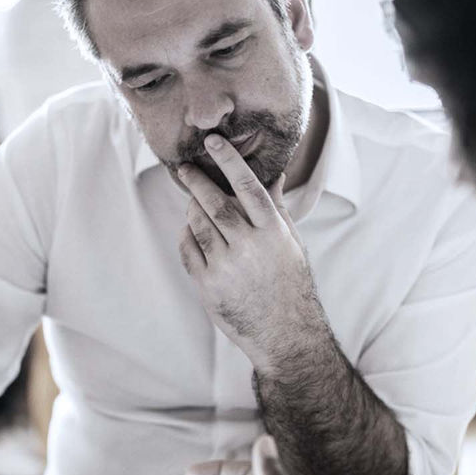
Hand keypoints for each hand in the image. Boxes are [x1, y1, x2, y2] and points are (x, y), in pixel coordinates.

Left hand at [177, 134, 327, 368]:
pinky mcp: (208, 286)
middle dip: (197, 181)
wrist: (285, 333)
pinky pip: (188, 250)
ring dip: (191, 208)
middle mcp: (249, 247)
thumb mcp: (291, 243)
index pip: (248, 186)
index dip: (229, 161)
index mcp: (273, 232)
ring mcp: (227, 267)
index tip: (213, 141)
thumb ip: (277, 208)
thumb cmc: (290, 283)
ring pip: (198, 225)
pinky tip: (190, 230)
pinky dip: (186, 236)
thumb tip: (275, 174)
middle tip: (185, 168)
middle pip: (215, 203)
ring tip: (191, 201)